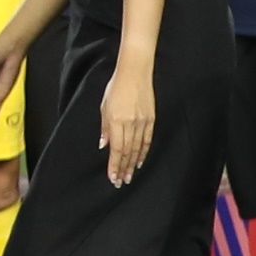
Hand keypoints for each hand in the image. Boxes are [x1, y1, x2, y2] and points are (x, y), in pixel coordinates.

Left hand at [102, 58, 156, 186]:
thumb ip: (105, 128)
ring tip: (130, 175)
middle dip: (123, 168)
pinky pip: (147, 140)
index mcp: (116, 121)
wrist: (135, 73)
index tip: (113, 177)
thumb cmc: (116, 88)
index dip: (114, 165)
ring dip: (133, 164)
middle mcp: (130, 124)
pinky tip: (140, 161)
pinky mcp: (151, 119)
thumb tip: (104, 145)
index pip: (116, 149)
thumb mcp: (104, 106)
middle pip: (127, 152)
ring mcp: (142, 122)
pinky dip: (143, 152)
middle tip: (121, 181)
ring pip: (138, 148)